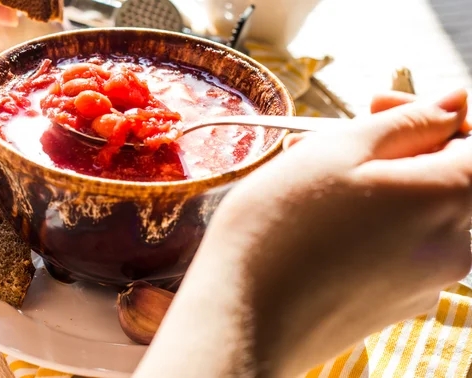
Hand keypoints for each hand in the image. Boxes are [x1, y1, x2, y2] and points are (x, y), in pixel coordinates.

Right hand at [134, 89, 471, 377]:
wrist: (242, 322)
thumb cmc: (280, 232)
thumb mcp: (338, 152)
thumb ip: (407, 123)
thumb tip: (454, 104)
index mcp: (447, 201)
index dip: (436, 115)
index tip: (380, 106)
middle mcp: (452, 248)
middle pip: (441, 176)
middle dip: (389, 149)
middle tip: (328, 139)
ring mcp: (425, 282)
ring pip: (410, 210)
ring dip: (370, 185)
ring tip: (307, 181)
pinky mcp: (395, 304)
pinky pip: (394, 245)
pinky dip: (365, 222)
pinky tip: (314, 221)